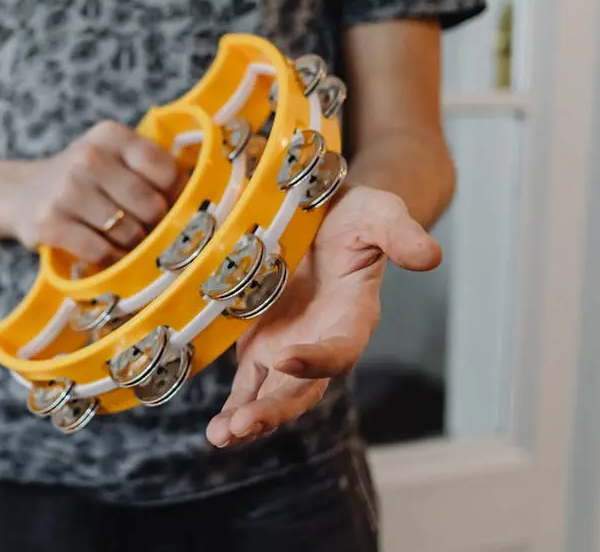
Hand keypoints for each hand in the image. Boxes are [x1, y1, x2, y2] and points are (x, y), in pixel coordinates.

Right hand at [9, 121, 178, 264]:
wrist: (22, 193)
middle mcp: (86, 156)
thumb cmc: (85, 181)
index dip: (174, 197)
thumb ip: (153, 171)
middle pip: (151, 206)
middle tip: (146, 231)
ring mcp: (66, 190)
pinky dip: (112, 261)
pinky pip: (101, 252)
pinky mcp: (49, 223)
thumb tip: (200, 206)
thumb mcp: (114, 159)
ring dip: (133, 246)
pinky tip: (110, 257)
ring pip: (129, 233)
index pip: (166, 171)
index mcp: (110, 134)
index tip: (167, 207)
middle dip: (154, 225)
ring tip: (124, 243)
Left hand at [205, 185, 442, 447]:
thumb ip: (400, 233)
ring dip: (249, 419)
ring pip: (270, 394)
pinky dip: (234, 408)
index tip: (285, 358)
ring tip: (223, 436)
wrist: (323, 215)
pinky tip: (217, 432)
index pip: (339, 349)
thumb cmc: (354, 215)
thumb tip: (430, 256)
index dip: (317, 359)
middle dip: (274, 409)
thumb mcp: (378, 212)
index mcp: (352, 316)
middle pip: (302, 388)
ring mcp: (288, 346)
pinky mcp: (260, 345)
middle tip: (245, 425)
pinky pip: (248, 384)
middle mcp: (321, 341)